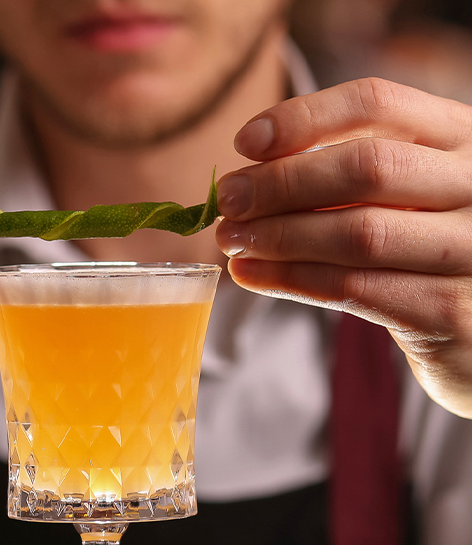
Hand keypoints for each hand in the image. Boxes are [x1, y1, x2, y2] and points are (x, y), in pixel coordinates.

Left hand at [215, 78, 471, 417]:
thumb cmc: (425, 255)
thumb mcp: (403, 199)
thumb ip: (348, 178)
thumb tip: (251, 172)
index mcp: (462, 139)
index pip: (379, 104)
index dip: (305, 118)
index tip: (246, 142)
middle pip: (366, 167)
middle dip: (281, 184)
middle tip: (227, 201)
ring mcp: (469, 250)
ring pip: (357, 233)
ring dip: (279, 237)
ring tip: (231, 242)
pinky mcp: (449, 311)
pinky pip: (354, 290)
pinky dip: (293, 281)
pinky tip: (254, 275)